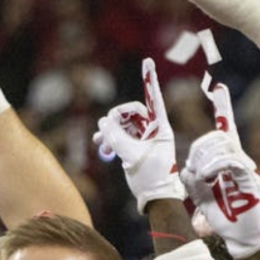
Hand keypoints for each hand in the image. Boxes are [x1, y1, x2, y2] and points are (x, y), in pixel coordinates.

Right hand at [94, 58, 185, 213]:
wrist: (156, 198)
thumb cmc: (151, 176)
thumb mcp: (131, 155)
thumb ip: (116, 137)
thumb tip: (103, 122)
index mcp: (160, 127)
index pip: (153, 98)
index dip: (149, 80)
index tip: (147, 61)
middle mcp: (153, 129)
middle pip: (132, 112)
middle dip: (115, 119)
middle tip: (103, 131)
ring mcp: (145, 138)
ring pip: (124, 126)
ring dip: (110, 132)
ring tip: (99, 143)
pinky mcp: (136, 148)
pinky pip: (121, 137)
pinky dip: (111, 141)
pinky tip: (103, 148)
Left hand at [186, 78, 259, 226]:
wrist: (242, 235)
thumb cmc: (225, 216)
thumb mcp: (201, 196)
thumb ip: (193, 181)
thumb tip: (186, 169)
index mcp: (224, 161)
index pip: (224, 129)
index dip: (223, 107)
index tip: (219, 88)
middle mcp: (236, 159)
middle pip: (215, 137)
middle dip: (198, 150)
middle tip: (196, 172)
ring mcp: (243, 166)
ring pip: (220, 146)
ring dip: (204, 161)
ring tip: (203, 180)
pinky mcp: (247, 176)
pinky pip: (229, 160)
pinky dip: (214, 167)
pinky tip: (208, 178)